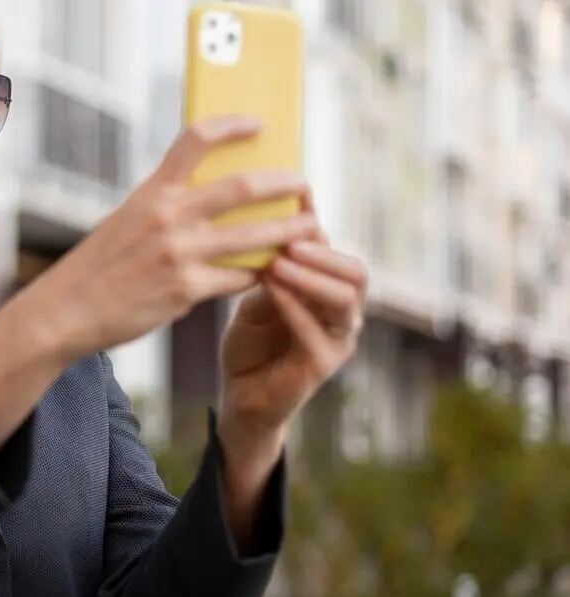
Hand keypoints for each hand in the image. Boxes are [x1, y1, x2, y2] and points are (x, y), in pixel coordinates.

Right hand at [26, 115, 319, 360]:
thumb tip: (218, 198)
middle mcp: (167, 216)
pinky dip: (259, 273)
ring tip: (309, 229)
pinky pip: (239, 276)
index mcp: (151, 192)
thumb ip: (168, 207)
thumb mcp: (127, 222)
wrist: (65, 311)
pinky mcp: (186, 290)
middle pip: (243, 187)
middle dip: (283, 183)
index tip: (259, 124)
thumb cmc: (99, 267)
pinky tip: (270, 272)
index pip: (196, 139)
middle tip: (303, 185)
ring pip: (255, 235)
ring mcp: (179, 253)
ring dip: (289, 232)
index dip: (233, 125)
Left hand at [219, 196, 367, 435]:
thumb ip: (272, 264)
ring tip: (279, 261)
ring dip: (311, 277)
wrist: (239, 395)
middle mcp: (343, 315)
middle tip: (291, 237)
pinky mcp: (322, 366)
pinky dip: (294, 307)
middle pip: (356, 273)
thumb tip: (272, 216)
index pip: (338, 252)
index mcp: (330, 293)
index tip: (294, 200)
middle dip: (325, 253)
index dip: (318, 226)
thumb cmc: (249, 343)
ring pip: (344, 301)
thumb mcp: (258, 295)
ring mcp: (338, 341)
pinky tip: (270, 289)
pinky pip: (317, 332)